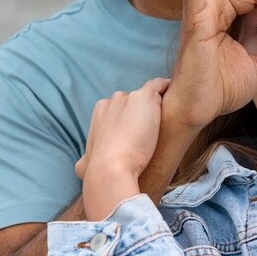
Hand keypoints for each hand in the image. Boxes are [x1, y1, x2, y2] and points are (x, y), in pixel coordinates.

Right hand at [77, 78, 170, 219]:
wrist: (111, 168)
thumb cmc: (98, 169)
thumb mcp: (84, 163)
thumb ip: (87, 158)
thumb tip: (80, 167)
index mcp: (100, 111)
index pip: (120, 109)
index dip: (130, 121)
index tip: (138, 135)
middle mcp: (113, 100)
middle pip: (134, 102)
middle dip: (142, 114)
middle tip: (152, 133)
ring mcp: (130, 97)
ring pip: (148, 97)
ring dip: (155, 107)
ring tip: (169, 121)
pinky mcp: (146, 98)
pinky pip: (159, 86)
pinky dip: (166, 89)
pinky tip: (176, 100)